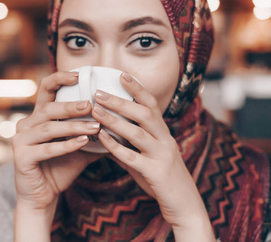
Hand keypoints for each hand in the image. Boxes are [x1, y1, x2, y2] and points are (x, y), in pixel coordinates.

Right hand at [13, 71, 101, 211]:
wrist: (42, 196)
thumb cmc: (60, 168)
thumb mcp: (79, 148)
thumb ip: (92, 133)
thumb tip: (120, 121)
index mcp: (37, 116)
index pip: (45, 89)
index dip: (60, 78)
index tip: (79, 75)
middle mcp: (26, 124)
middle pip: (48, 107)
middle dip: (70, 105)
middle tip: (91, 104)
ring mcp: (20, 140)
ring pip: (48, 127)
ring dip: (73, 126)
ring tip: (95, 126)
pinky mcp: (21, 157)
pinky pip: (46, 149)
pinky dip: (66, 145)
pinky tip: (84, 142)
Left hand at [91, 72, 214, 239]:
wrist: (185, 206)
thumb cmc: (162, 180)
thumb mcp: (147, 158)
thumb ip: (129, 146)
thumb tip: (106, 136)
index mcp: (164, 134)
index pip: (152, 105)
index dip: (138, 88)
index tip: (122, 74)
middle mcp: (165, 141)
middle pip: (144, 114)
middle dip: (121, 101)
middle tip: (99, 92)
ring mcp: (162, 156)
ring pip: (138, 133)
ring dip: (115, 121)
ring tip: (95, 111)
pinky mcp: (156, 174)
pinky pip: (133, 158)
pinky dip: (116, 147)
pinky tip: (101, 139)